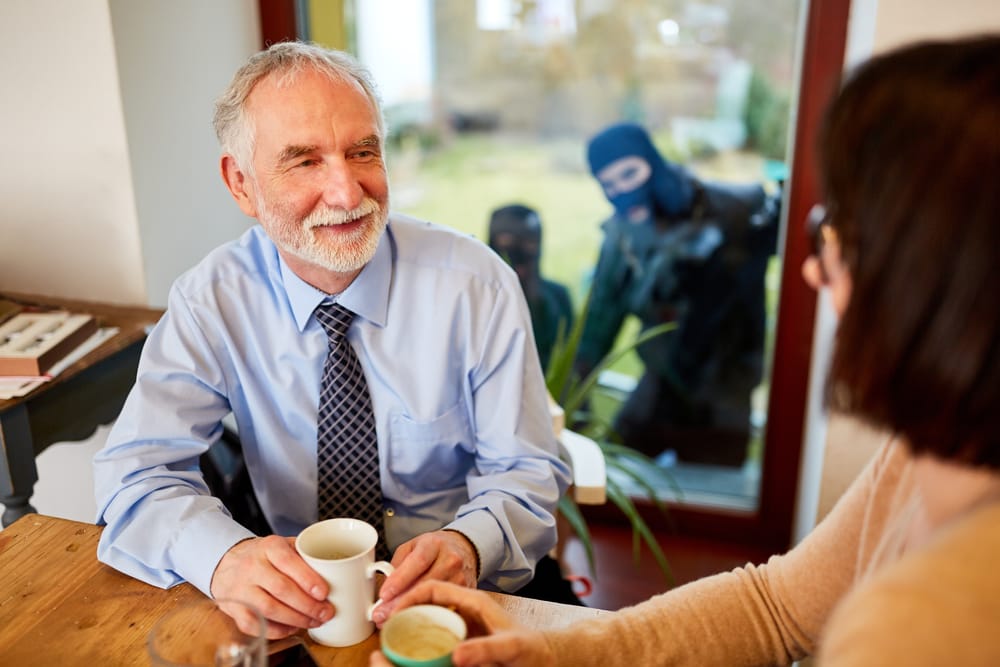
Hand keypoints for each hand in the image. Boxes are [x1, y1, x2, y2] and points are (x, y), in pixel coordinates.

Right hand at [210, 535, 333, 638]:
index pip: (289, 562)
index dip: (308, 579)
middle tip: (326, 612)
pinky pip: (256, 625)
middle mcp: (252, 566)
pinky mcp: (234, 608)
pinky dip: (277, 630)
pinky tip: (292, 628)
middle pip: (282, 589)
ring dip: (296, 619)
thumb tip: (335, 570)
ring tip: (314, 622)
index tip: (324, 593)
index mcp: (269, 547)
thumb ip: (304, 553)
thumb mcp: (283, 544)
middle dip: (308, 605)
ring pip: (270, 609)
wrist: (228, 562)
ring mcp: (241, 589)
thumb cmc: (263, 555)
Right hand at [369, 580, 554, 666]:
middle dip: (400, 604)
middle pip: (425, 597)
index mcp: (474, 601)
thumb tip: (455, 656)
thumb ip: (486, 649)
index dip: (410, 594)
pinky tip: (406, 644)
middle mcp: (465, 607)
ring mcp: (462, 620)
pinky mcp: (461, 635)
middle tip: (380, 619)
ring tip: (386, 629)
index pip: (434, 588)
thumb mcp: (511, 648)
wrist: (545, 656)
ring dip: (405, 617)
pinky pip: (433, 629)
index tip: (392, 608)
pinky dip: (417, 632)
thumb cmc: (532, 649)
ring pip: (427, 612)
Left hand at [373, 530, 477, 623]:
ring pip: (435, 599)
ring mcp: (460, 577)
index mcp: (434, 544)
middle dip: (400, 602)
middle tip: (380, 614)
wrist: (462, 548)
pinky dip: (426, 615)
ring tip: (391, 620)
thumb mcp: (412, 546)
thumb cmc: (432, 548)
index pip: (417, 561)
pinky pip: (444, 607)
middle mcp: (450, 559)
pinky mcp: (465, 592)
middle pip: (425, 584)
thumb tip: (386, 591)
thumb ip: (397, 564)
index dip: (400, 579)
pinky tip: (412, 621)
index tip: (384, 595)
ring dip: (411, 611)